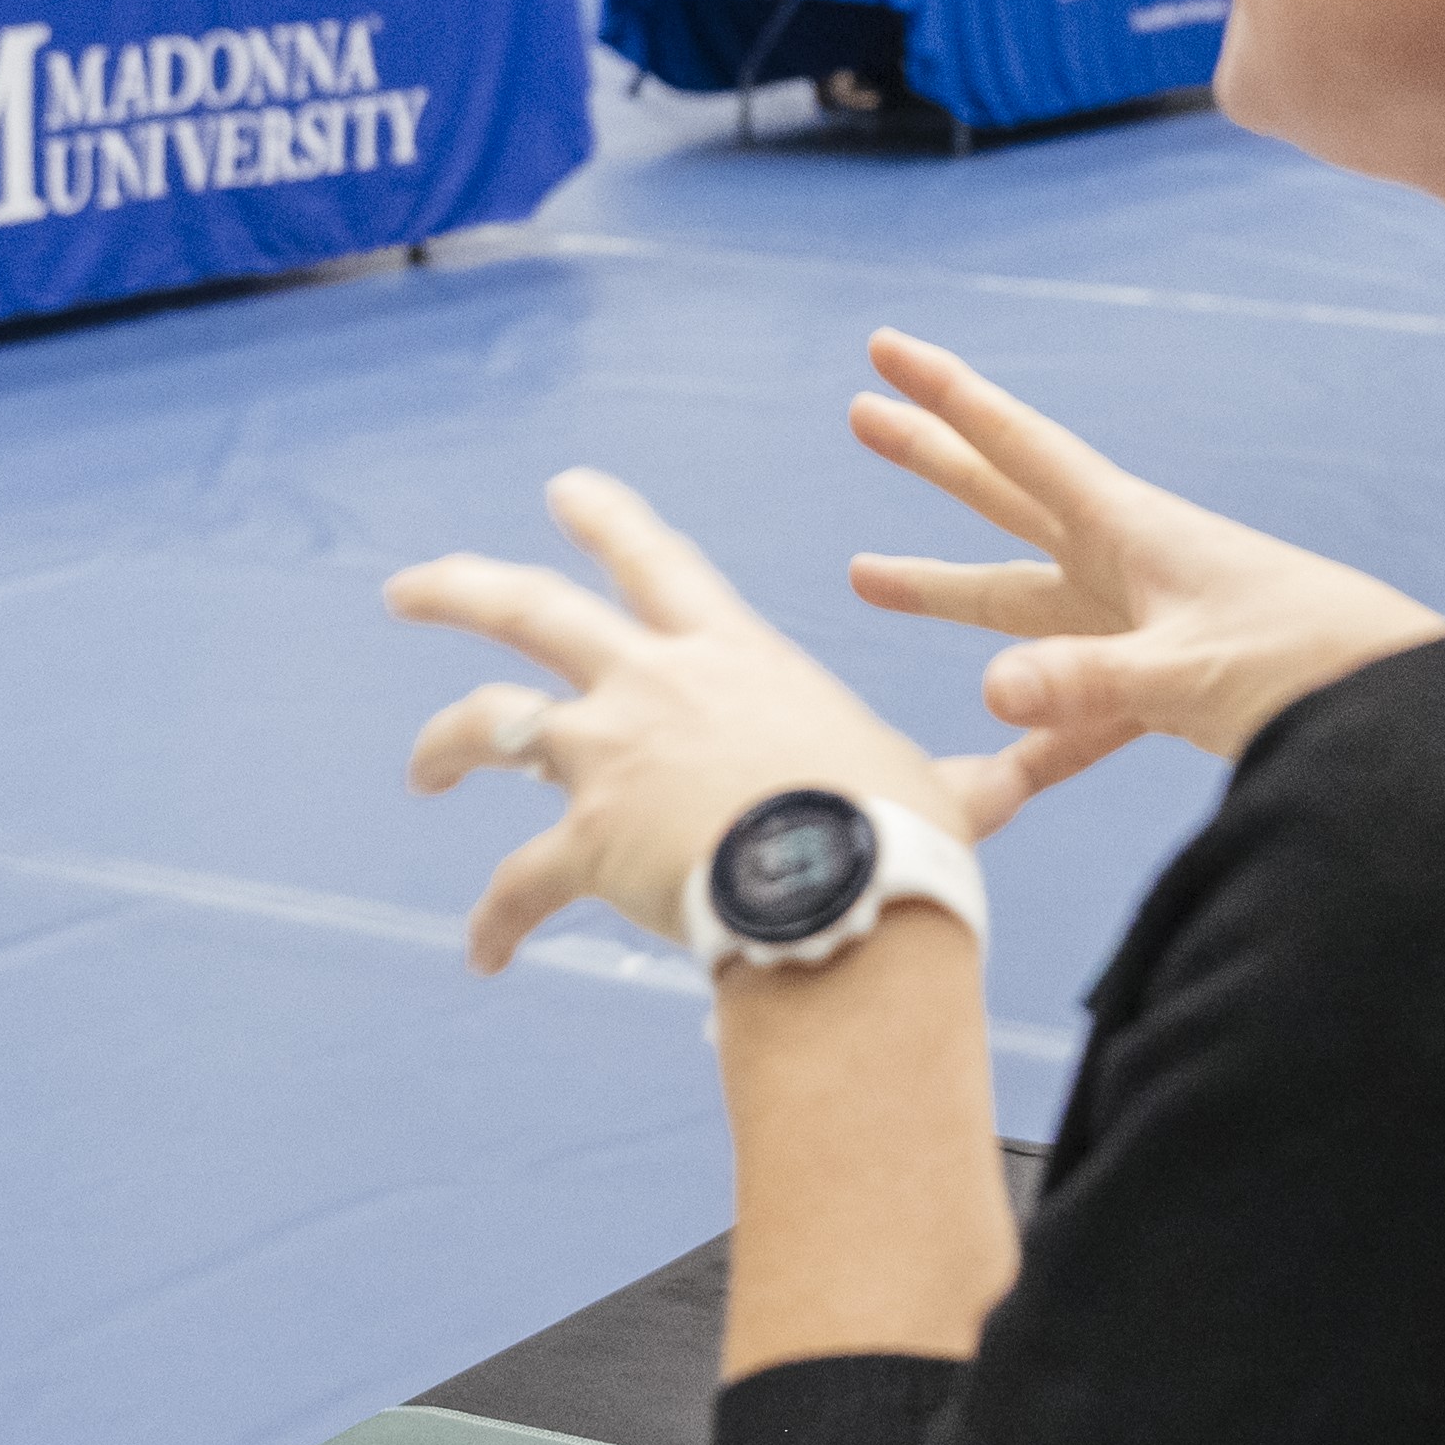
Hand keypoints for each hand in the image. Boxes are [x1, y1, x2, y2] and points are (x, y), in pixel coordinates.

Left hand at [391, 473, 1032, 970]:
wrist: (847, 889)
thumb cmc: (900, 831)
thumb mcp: (939, 786)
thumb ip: (971, 778)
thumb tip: (1038, 770)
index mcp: (734, 654)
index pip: (656, 560)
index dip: (604, 518)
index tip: (563, 490)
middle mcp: (655, 683)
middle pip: (530, 607)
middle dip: (459, 587)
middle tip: (405, 588)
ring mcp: (610, 757)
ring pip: (491, 723)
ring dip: (445, 744)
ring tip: (423, 771)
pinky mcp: (586, 842)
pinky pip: (516, 885)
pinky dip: (495, 920)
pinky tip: (483, 954)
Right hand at [841, 330, 1444, 784]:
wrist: (1410, 717)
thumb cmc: (1321, 670)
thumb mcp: (1197, 672)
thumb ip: (1092, 683)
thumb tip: (992, 690)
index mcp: (1134, 533)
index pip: (1021, 449)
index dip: (950, 399)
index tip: (887, 350)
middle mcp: (1129, 566)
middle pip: (1008, 500)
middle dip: (935, 461)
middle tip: (862, 414)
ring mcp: (1144, 626)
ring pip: (1021, 599)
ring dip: (947, 589)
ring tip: (865, 573)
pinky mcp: (1168, 689)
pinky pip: (1075, 710)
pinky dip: (1034, 736)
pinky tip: (993, 762)